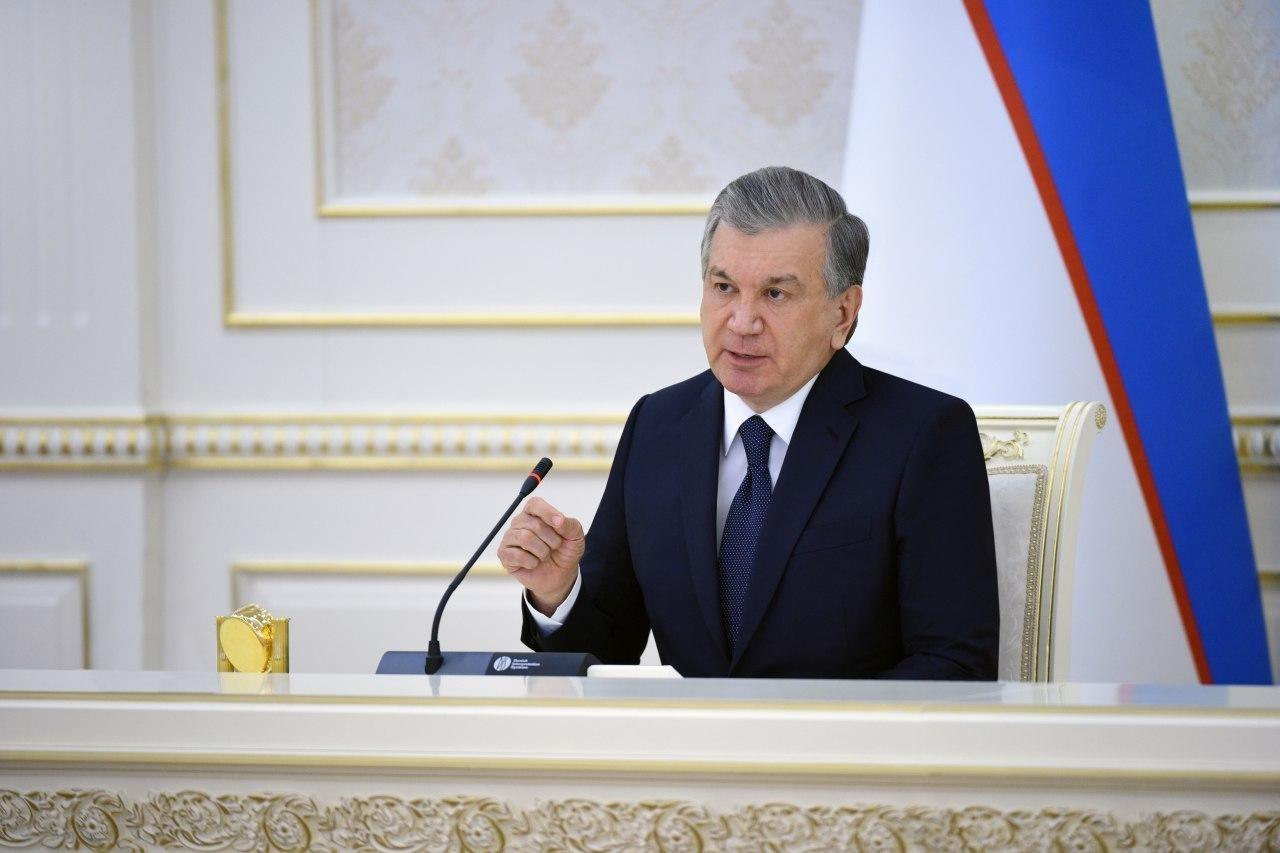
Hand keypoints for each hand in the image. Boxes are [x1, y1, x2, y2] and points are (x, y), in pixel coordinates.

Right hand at [498, 497, 584, 616]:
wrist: (560, 576)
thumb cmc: (565, 551)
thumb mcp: (575, 537)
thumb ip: (570, 525)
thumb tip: (558, 520)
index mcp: (535, 513)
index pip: (535, 504)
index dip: (547, 512)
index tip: (559, 524)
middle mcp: (519, 522)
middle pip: (534, 524)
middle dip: (551, 540)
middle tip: (554, 547)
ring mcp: (510, 538)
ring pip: (525, 538)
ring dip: (542, 551)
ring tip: (544, 555)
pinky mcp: (504, 554)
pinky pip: (517, 555)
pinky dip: (532, 562)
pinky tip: (534, 563)